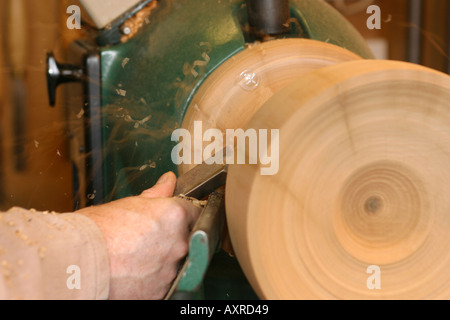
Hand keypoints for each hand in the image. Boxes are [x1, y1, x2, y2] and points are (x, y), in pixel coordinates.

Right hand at [77, 172, 200, 299]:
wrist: (77, 261)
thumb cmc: (98, 230)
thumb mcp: (129, 203)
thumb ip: (157, 193)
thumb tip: (169, 181)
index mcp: (175, 216)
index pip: (196, 213)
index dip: (185, 215)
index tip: (176, 219)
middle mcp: (178, 243)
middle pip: (187, 239)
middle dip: (172, 238)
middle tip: (148, 238)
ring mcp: (170, 270)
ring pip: (174, 262)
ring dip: (161, 259)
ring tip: (136, 256)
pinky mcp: (159, 292)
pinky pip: (162, 283)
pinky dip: (151, 279)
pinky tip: (134, 271)